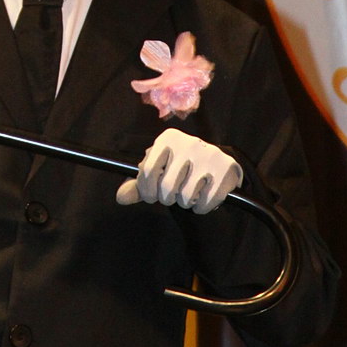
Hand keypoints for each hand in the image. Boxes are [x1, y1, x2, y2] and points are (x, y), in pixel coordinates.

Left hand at [116, 128, 241, 214]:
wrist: (217, 162)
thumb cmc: (180, 167)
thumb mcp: (158, 170)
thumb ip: (138, 185)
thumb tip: (121, 198)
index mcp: (168, 139)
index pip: (148, 172)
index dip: (147, 191)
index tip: (151, 196)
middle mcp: (189, 143)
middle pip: (167, 188)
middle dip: (168, 198)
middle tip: (173, 194)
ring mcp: (209, 156)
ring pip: (187, 198)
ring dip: (185, 202)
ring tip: (189, 192)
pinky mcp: (225, 171)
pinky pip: (205, 203)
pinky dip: (201, 207)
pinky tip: (203, 196)